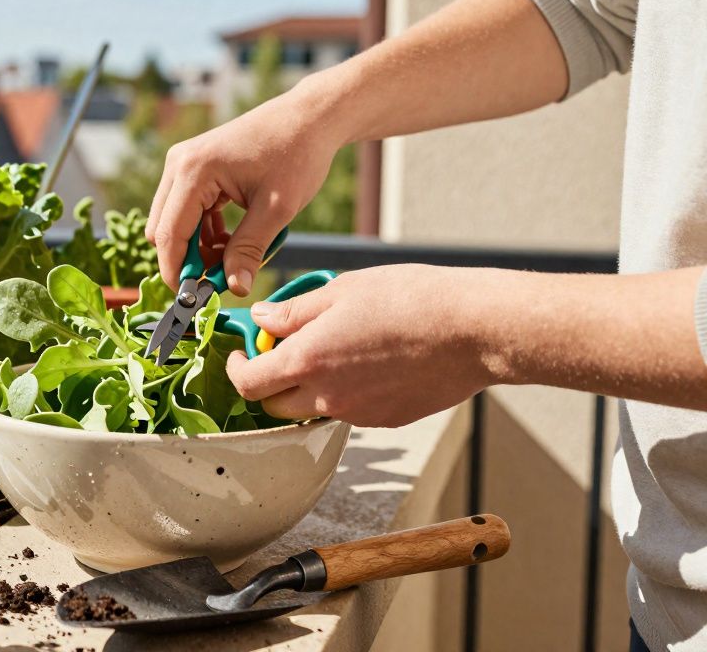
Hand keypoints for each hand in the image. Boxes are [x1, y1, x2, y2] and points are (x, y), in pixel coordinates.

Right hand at [145, 85, 344, 294]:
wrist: (310, 118)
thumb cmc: (297, 155)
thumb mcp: (276, 209)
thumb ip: (249, 250)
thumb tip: (235, 288)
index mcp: (193, 171)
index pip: (168, 234)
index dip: (177, 271)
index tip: (194, 299)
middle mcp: (179, 164)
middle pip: (163, 230)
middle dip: (186, 260)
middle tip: (220, 281)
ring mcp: (184, 164)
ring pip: (173, 223)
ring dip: (197, 248)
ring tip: (235, 258)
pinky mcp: (194, 169)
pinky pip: (186, 212)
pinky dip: (204, 233)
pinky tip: (233, 241)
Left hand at [225, 265, 498, 427]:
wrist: (473, 330)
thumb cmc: (411, 300)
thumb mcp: (341, 290)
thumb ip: (293, 311)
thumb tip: (260, 319)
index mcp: (306, 362)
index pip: (248, 384)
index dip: (237, 368)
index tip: (243, 353)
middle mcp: (326, 397)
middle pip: (274, 406)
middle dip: (268, 382)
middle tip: (283, 350)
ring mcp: (357, 414)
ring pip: (312, 409)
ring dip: (308, 387)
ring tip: (336, 348)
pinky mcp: (385, 420)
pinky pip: (348, 410)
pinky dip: (343, 392)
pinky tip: (369, 361)